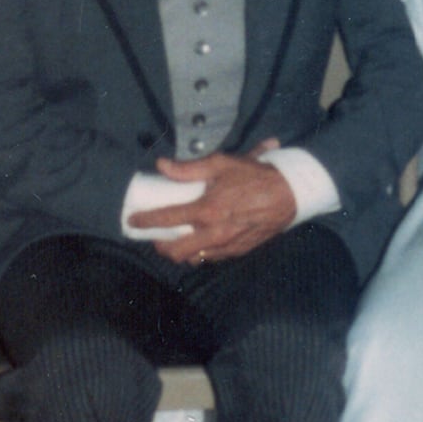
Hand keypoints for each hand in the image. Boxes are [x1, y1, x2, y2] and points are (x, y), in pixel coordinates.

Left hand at [139, 152, 297, 263]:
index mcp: (206, 210)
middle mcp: (213, 233)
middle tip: (155, 237)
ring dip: (180, 251)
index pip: (166, 220)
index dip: (145, 221)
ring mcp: (226, 246)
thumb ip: (189, 168)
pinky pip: (211, 257)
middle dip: (160, 247)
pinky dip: (201, 251)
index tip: (132, 221)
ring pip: (193, 258)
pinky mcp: (238, 251)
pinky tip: (201, 241)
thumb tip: (162, 166)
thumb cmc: (255, 176)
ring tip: (177, 240)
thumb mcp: (222, 164)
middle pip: (175, 251)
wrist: (290, 195)